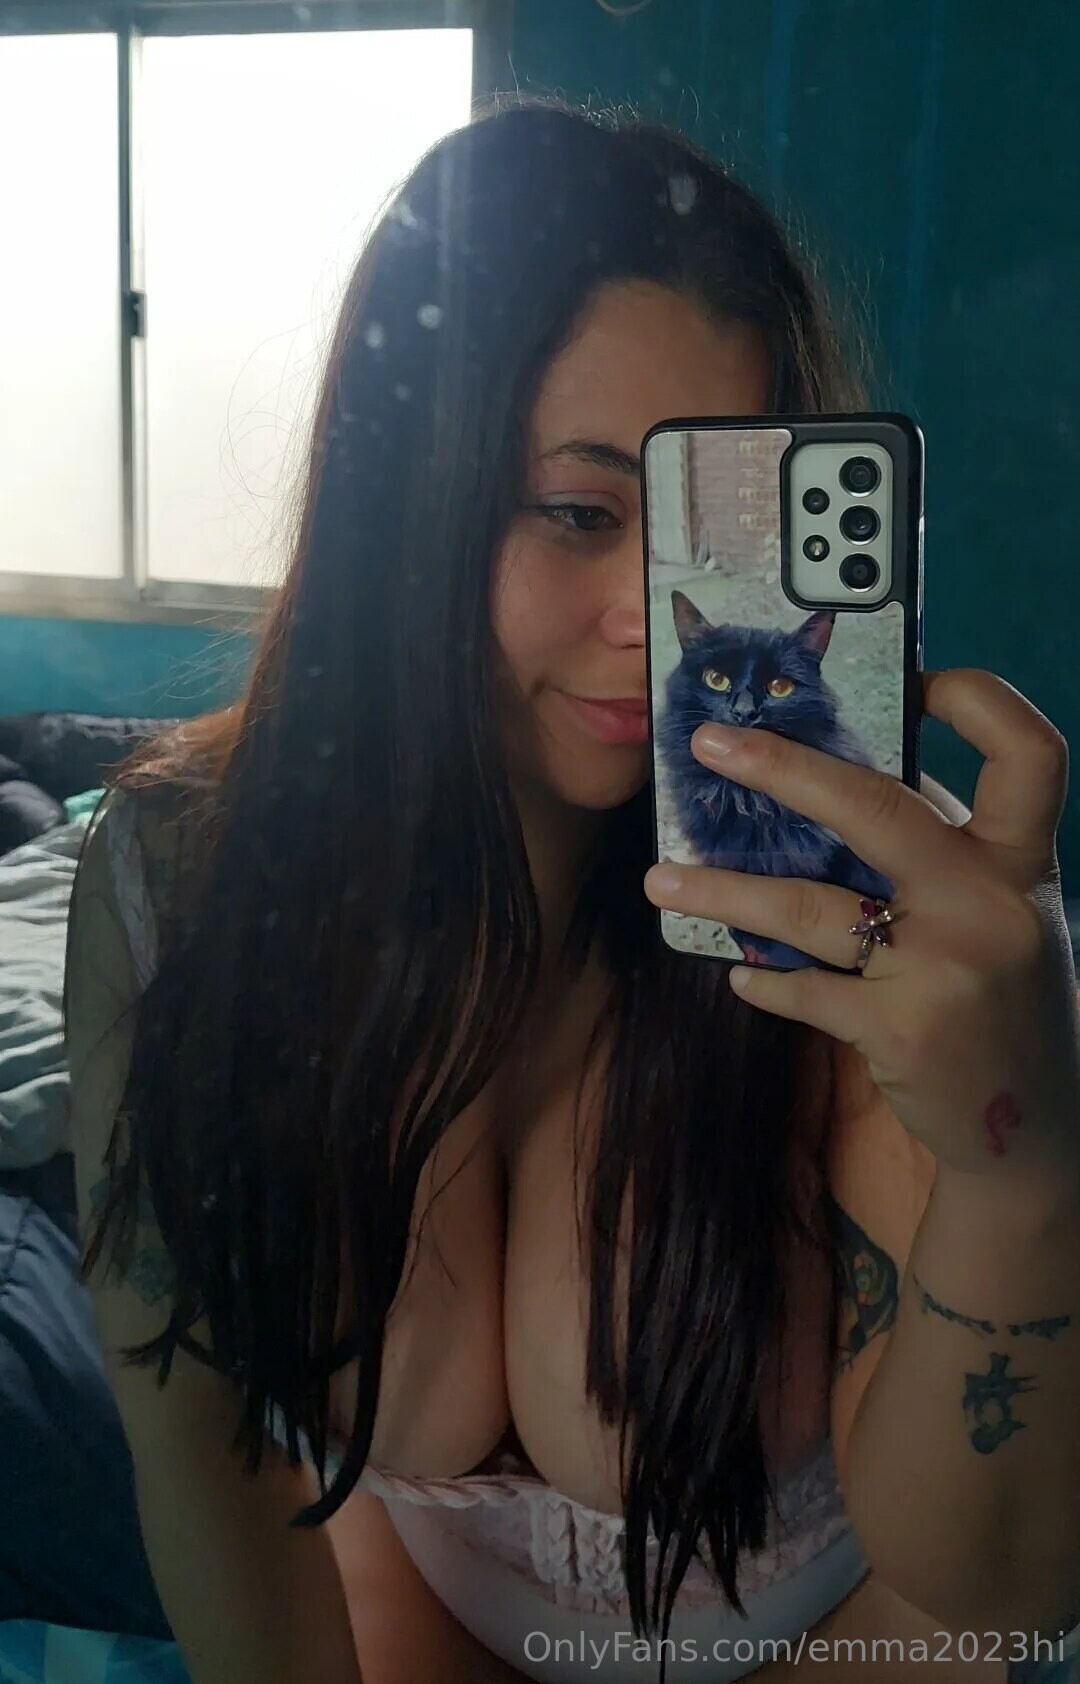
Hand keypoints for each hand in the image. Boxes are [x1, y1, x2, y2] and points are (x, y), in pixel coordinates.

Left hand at [644, 669, 1079, 1186]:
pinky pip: (806, 989)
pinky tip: (736, 971)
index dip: (979, 699)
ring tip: (661, 880)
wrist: (1032, 1126)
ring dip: (723, 890)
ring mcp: (946, 969)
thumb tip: (830, 778)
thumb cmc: (1001, 995)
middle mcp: (992, 905)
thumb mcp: (997, 911)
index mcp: (1023, 860)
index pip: (1029, 752)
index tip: (919, 676)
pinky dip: (764, 980)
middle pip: (877, 808)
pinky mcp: (903, 1031)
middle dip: (781, 769)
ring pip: (809, 908)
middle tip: (709, 746)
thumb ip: (941, 848)